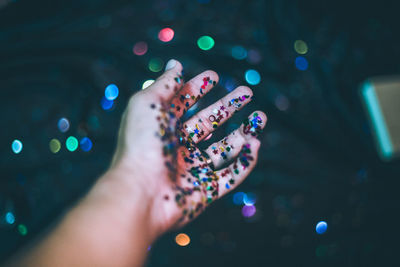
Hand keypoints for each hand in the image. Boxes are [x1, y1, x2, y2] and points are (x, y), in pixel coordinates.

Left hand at [109, 59, 266, 237]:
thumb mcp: (148, 105)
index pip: (182, 104)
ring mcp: (192, 170)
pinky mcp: (206, 191)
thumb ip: (164, 84)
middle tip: (247, 92)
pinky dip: (245, 161)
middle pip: (207, 123)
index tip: (213, 75)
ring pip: (224, 149)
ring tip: (260, 117)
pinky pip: (231, 176)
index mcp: (162, 128)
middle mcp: (177, 148)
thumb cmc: (141, 145)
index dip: (196, 88)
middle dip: (227, 106)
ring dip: (244, 133)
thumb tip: (175, 63)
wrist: (141, 192)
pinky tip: (255, 143)